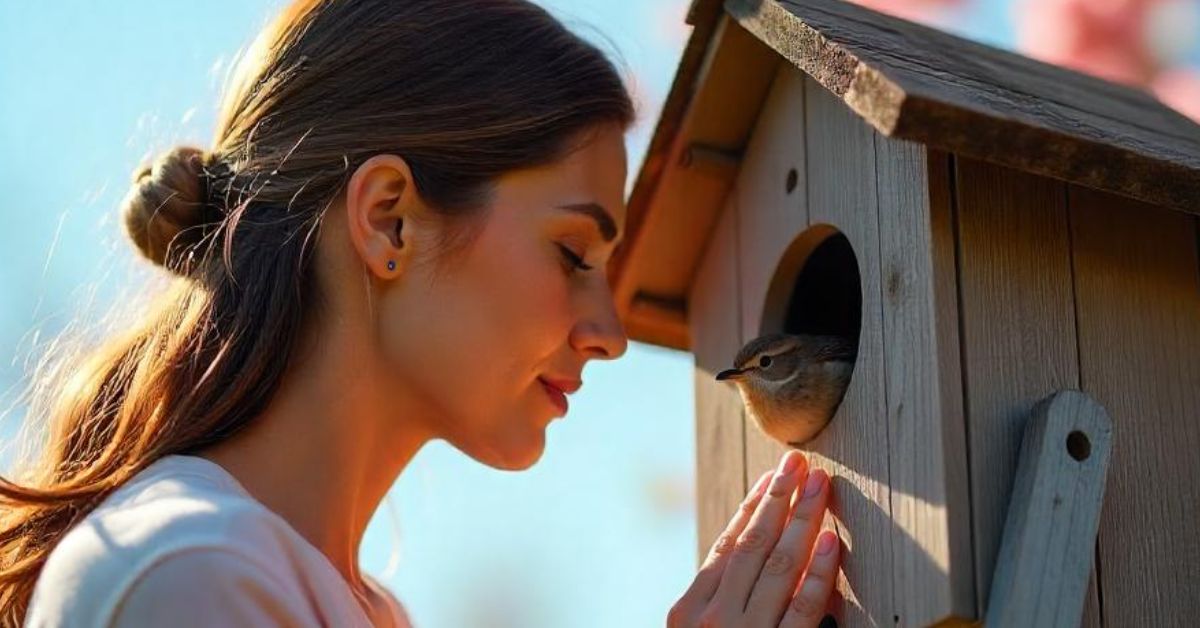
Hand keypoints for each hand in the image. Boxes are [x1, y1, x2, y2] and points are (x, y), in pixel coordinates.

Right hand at [668, 450, 839, 627]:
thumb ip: (718, 602)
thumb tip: (752, 554)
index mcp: (687, 610)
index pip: (725, 546)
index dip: (751, 507)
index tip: (772, 477)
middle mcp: (713, 617)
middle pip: (753, 545)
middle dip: (779, 498)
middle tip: (798, 463)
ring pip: (780, 566)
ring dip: (803, 520)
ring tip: (819, 486)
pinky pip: (803, 608)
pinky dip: (819, 573)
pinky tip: (831, 542)